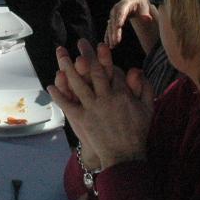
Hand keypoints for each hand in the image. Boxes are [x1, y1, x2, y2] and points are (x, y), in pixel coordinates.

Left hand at [48, 42, 152, 169]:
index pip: (111, 71)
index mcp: (122, 94)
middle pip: (94, 72)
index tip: (99, 45)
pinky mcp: (83, 119)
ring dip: (68, 67)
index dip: (104, 57)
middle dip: (86, 55)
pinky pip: (68, 104)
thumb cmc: (137, 132)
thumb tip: (137, 70)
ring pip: (78, 84)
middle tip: (80, 43)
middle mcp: (106, 98)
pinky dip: (59, 95)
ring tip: (60, 55)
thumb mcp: (148, 108)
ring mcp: (93, 108)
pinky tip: (51, 85)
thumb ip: (145, 87)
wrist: (125, 156)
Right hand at [106, 0, 159, 52]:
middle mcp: (116, 9)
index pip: (122, 11)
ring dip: (111, 36)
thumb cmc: (141, 4)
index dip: (120, 18)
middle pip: (115, 21)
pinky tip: (107, 43)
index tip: (119, 26)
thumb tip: (147, 18)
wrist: (134, 0)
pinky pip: (109, 28)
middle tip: (116, 41)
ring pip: (111, 26)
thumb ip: (145, 14)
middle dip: (115, 31)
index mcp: (125, 4)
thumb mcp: (144, 6)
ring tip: (112, 45)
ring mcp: (113, 15)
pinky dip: (108, 36)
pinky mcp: (112, 20)